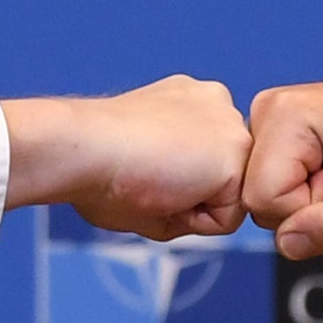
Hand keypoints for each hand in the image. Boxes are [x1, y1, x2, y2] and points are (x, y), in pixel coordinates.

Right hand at [3, 75, 252, 240]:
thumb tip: (193, 206)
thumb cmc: (96, 162)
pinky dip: (194, 222)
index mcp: (192, 100)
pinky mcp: (235, 153)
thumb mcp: (146, 160)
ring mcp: (231, 127)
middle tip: (144, 177)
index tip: (138, 169)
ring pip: (226, 201)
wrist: (86, 147)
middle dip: (186, 196)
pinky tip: (167, 191)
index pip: (203, 165)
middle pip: (219, 181)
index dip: (170, 186)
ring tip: (155, 183)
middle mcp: (217, 103)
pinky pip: (226, 220)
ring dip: (190, 209)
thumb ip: (178, 174)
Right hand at [242, 64, 322, 260]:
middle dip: (308, 204)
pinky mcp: (280, 133)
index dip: (309, 209)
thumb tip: (287, 244)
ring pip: (267, 196)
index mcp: (283, 115)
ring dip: (309, 198)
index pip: (263, 201)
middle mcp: (267, 112)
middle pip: (259, 200)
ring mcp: (271, 121)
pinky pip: (277, 185)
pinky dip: (308, 188)